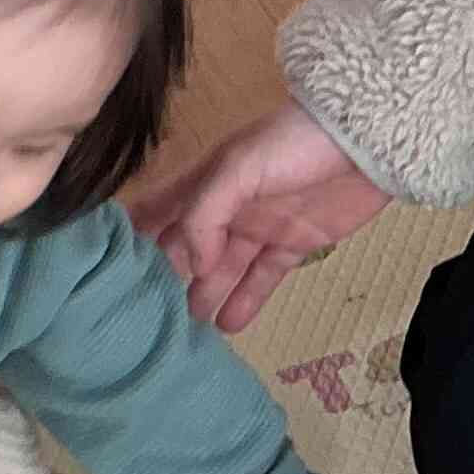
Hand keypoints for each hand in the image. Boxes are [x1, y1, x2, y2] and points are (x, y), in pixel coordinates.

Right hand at [133, 103, 389, 331]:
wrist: (366, 143)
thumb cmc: (295, 145)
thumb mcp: (239, 168)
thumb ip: (206, 213)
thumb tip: (193, 264)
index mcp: (204, 181)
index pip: (157, 211)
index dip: (133, 239)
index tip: (108, 275)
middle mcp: (225, 207)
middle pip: (185, 248)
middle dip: (164, 277)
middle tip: (144, 316)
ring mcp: (260, 227)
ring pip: (222, 269)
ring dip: (203, 296)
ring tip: (184, 330)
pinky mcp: (294, 245)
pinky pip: (262, 278)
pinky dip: (245, 301)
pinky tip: (227, 326)